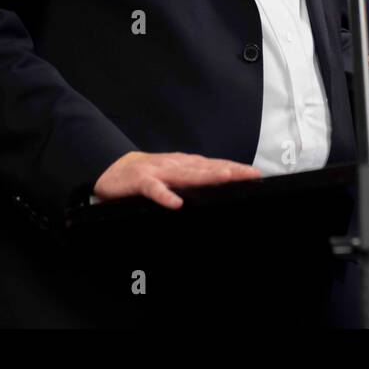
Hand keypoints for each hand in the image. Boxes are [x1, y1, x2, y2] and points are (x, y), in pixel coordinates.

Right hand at [92, 151, 260, 209]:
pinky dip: (164, 196)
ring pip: (185, 175)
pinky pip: (154, 190)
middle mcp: (175, 166)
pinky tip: (176, 203)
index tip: (255, 173)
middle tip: (249, 174)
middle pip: (206, 168)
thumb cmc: (148, 173)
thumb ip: (195, 178)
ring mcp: (159, 172)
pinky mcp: (141, 182)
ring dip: (205, 176)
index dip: (234, 168)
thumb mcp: (174, 174)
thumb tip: (221, 180)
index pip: (214, 165)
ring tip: (225, 178)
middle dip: (228, 170)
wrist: (113, 168)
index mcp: (184, 165)